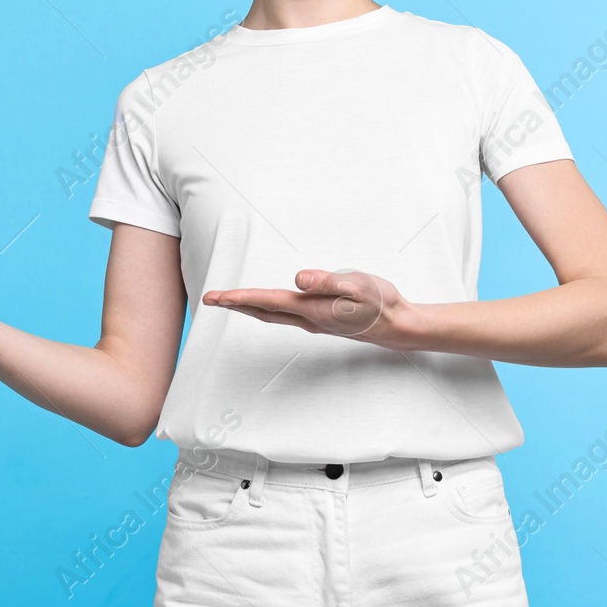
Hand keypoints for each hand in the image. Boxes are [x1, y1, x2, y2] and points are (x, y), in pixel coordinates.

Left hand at [201, 268, 413, 348]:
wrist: (397, 327)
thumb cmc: (380, 303)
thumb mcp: (358, 286)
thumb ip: (328, 282)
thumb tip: (298, 279)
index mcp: (312, 310)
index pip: (267, 302)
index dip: (239, 299)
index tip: (215, 297)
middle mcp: (307, 320)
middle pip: (262, 312)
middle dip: (234, 305)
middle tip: (208, 299)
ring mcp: (313, 323)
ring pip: (271, 316)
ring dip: (248, 308)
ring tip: (228, 301)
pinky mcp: (320, 321)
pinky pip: (283, 316)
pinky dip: (266, 310)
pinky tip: (265, 306)